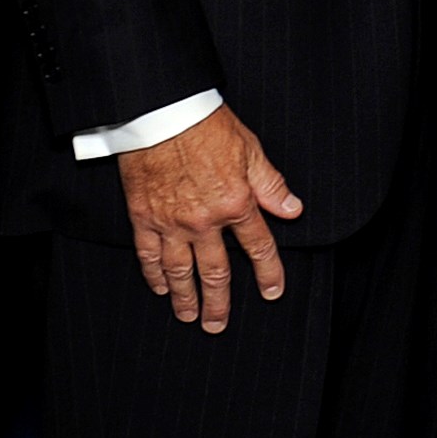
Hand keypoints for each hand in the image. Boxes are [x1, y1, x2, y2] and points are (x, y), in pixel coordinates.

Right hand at [115, 105, 302, 331]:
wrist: (161, 112)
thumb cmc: (207, 125)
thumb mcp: (251, 150)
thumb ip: (271, 185)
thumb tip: (293, 210)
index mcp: (235, 203)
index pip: (258, 247)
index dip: (268, 273)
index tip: (272, 292)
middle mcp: (204, 221)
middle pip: (215, 272)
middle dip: (219, 302)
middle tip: (217, 325)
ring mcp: (172, 222)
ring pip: (180, 271)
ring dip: (186, 298)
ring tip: (189, 317)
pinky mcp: (144, 216)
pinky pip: (149, 254)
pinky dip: (154, 275)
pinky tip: (160, 288)